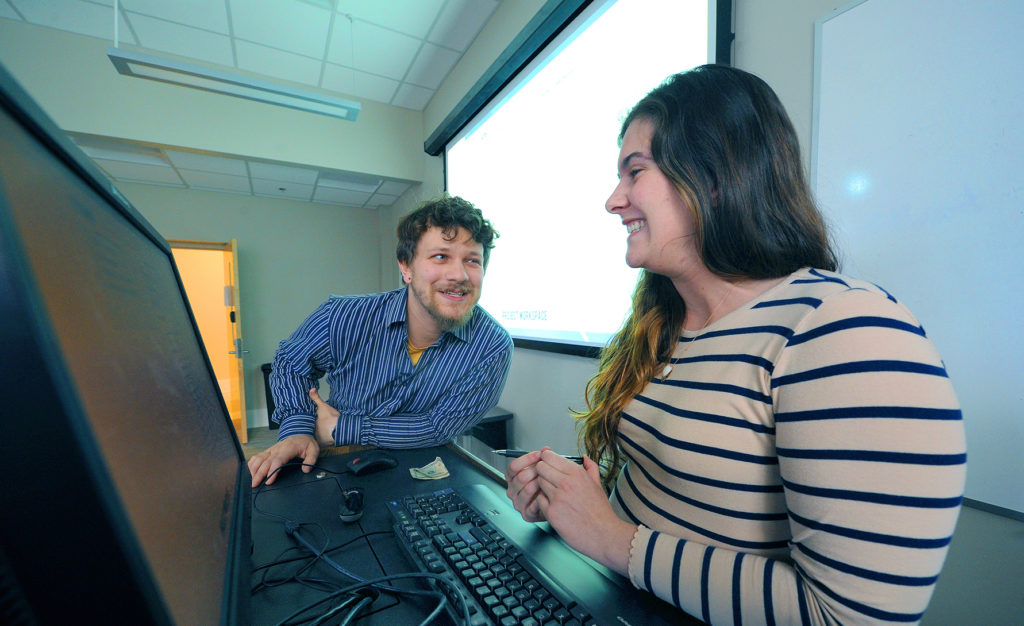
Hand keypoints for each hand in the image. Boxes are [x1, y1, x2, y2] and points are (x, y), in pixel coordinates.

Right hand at [246, 434, 318, 486]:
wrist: (301, 433)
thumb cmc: (306, 443)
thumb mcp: (314, 449)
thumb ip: (311, 460)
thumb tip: (306, 469)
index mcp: (288, 448)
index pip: (278, 460)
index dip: (272, 471)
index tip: (268, 481)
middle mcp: (277, 448)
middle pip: (265, 462)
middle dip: (259, 474)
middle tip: (255, 485)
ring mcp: (271, 449)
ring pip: (259, 458)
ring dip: (254, 469)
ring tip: (253, 480)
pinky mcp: (268, 451)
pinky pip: (257, 456)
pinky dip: (252, 463)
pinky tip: (252, 471)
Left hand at [309, 388, 339, 446]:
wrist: (342, 429)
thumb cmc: (332, 418)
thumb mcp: (323, 406)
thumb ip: (316, 398)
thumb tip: (311, 389)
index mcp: (309, 423)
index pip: (304, 423)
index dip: (304, 422)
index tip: (304, 420)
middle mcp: (311, 432)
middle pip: (308, 431)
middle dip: (307, 429)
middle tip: (309, 427)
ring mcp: (316, 440)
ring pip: (312, 438)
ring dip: (313, 436)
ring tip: (315, 434)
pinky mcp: (322, 445)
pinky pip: (318, 444)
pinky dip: (319, 442)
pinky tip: (320, 440)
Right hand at [505, 447, 549, 521]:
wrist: (555, 505)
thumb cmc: (547, 486)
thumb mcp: (544, 470)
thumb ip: (543, 459)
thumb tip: (546, 450)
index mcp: (513, 478)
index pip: (513, 466)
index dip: (527, 459)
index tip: (539, 455)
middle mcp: (512, 490)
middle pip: (520, 477)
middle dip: (536, 471)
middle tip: (547, 469)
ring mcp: (518, 503)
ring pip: (527, 489)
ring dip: (540, 484)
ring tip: (549, 481)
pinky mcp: (526, 514)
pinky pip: (533, 504)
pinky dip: (542, 498)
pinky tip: (548, 494)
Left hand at [531, 449, 634, 574]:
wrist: (604, 534)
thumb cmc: (601, 511)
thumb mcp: (598, 484)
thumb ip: (591, 468)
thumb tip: (585, 458)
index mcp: (577, 473)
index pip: (549, 456)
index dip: (545, 459)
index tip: (547, 464)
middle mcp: (566, 483)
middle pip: (540, 467)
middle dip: (542, 472)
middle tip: (548, 479)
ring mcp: (557, 498)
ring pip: (538, 482)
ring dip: (542, 487)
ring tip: (552, 493)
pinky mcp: (552, 513)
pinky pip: (538, 500)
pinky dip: (543, 502)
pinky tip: (553, 506)